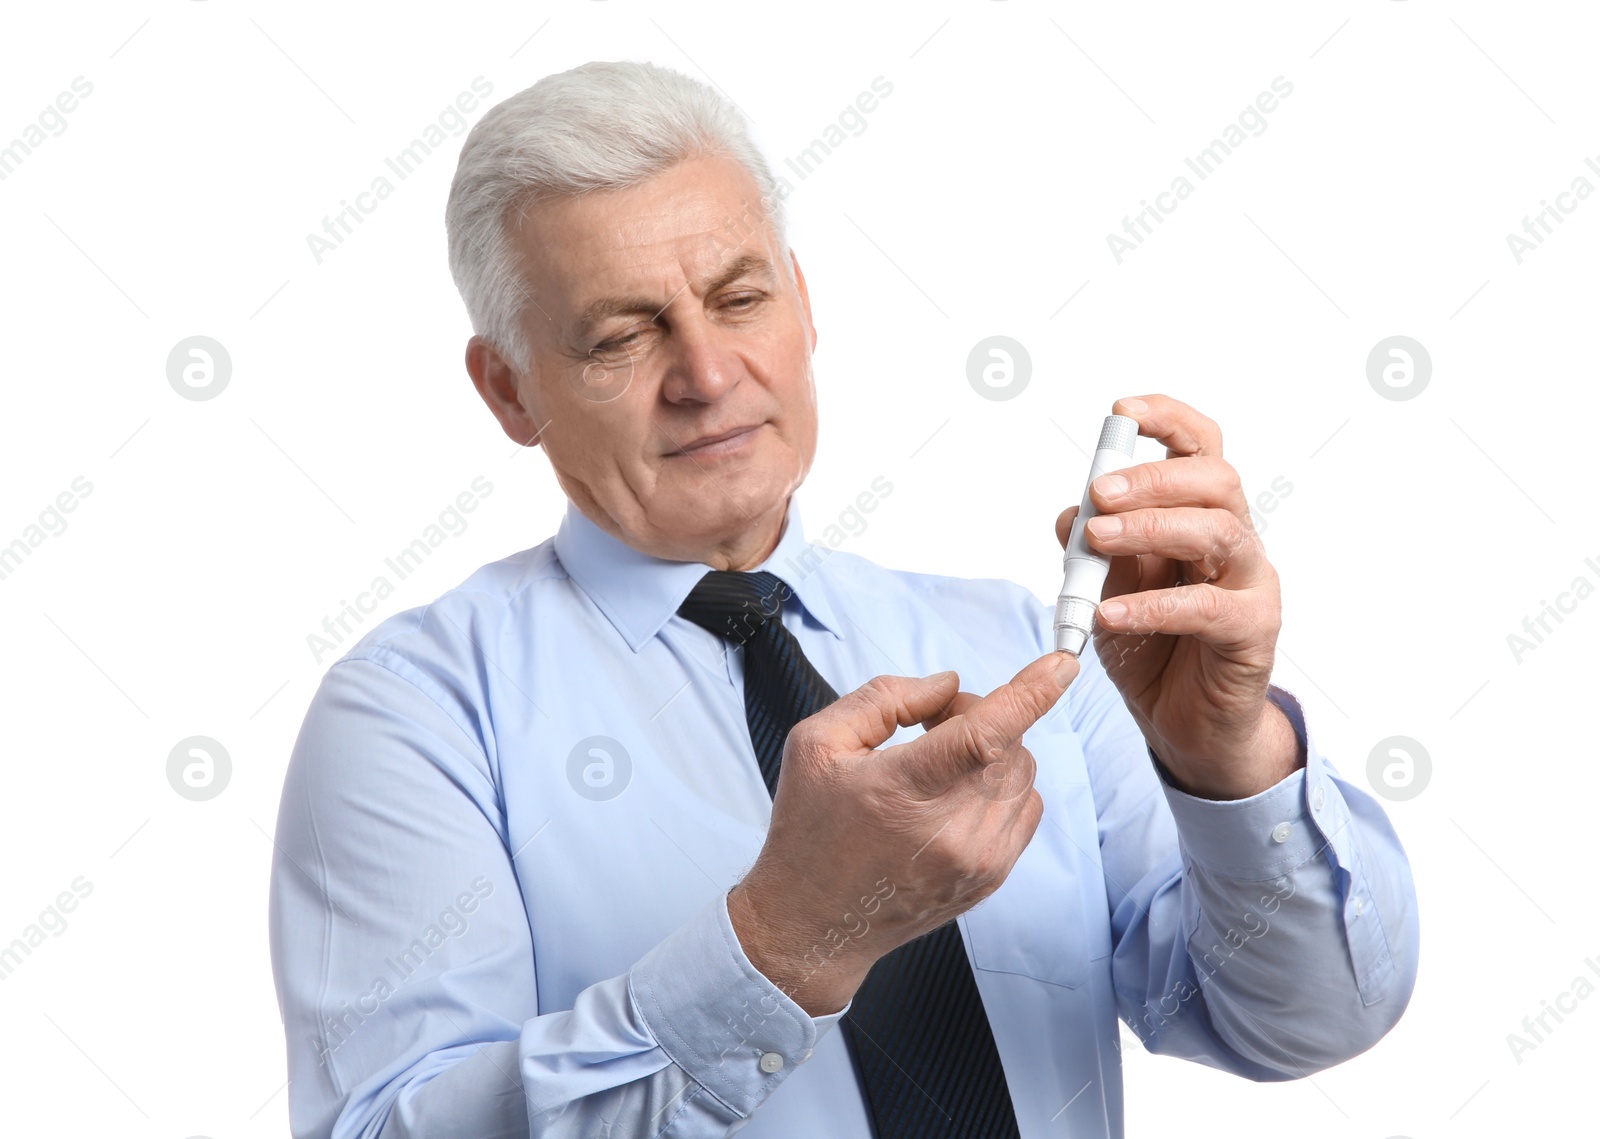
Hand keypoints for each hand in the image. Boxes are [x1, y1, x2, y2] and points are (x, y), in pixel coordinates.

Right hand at [728, 652, 1076, 1014]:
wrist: (814, 924)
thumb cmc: (809, 831)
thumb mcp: (815, 744)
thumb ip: (885, 698)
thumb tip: (948, 686)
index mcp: (903, 791)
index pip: (986, 734)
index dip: (1031, 693)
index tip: (1062, 664)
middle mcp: (951, 831)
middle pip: (1008, 744)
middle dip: (978, 716)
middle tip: (930, 725)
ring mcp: (978, 860)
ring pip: (1023, 773)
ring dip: (993, 751)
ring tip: (937, 764)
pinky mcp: (992, 878)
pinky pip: (1026, 808)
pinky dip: (1001, 786)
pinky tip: (955, 794)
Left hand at [1055, 394, 1300, 800]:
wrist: (1183, 723)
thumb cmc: (1150, 646)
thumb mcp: (1106, 589)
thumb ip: (1091, 549)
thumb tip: (1071, 510)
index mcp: (1201, 516)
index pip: (1201, 448)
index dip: (1168, 420)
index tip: (1122, 411)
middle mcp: (1235, 540)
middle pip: (1216, 479)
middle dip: (1153, 477)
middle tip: (1098, 492)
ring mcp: (1251, 583)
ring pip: (1219, 531)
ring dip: (1153, 527)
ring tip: (1099, 540)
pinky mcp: (1254, 631)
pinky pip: (1207, 609)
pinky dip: (1151, 606)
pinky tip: (1109, 614)